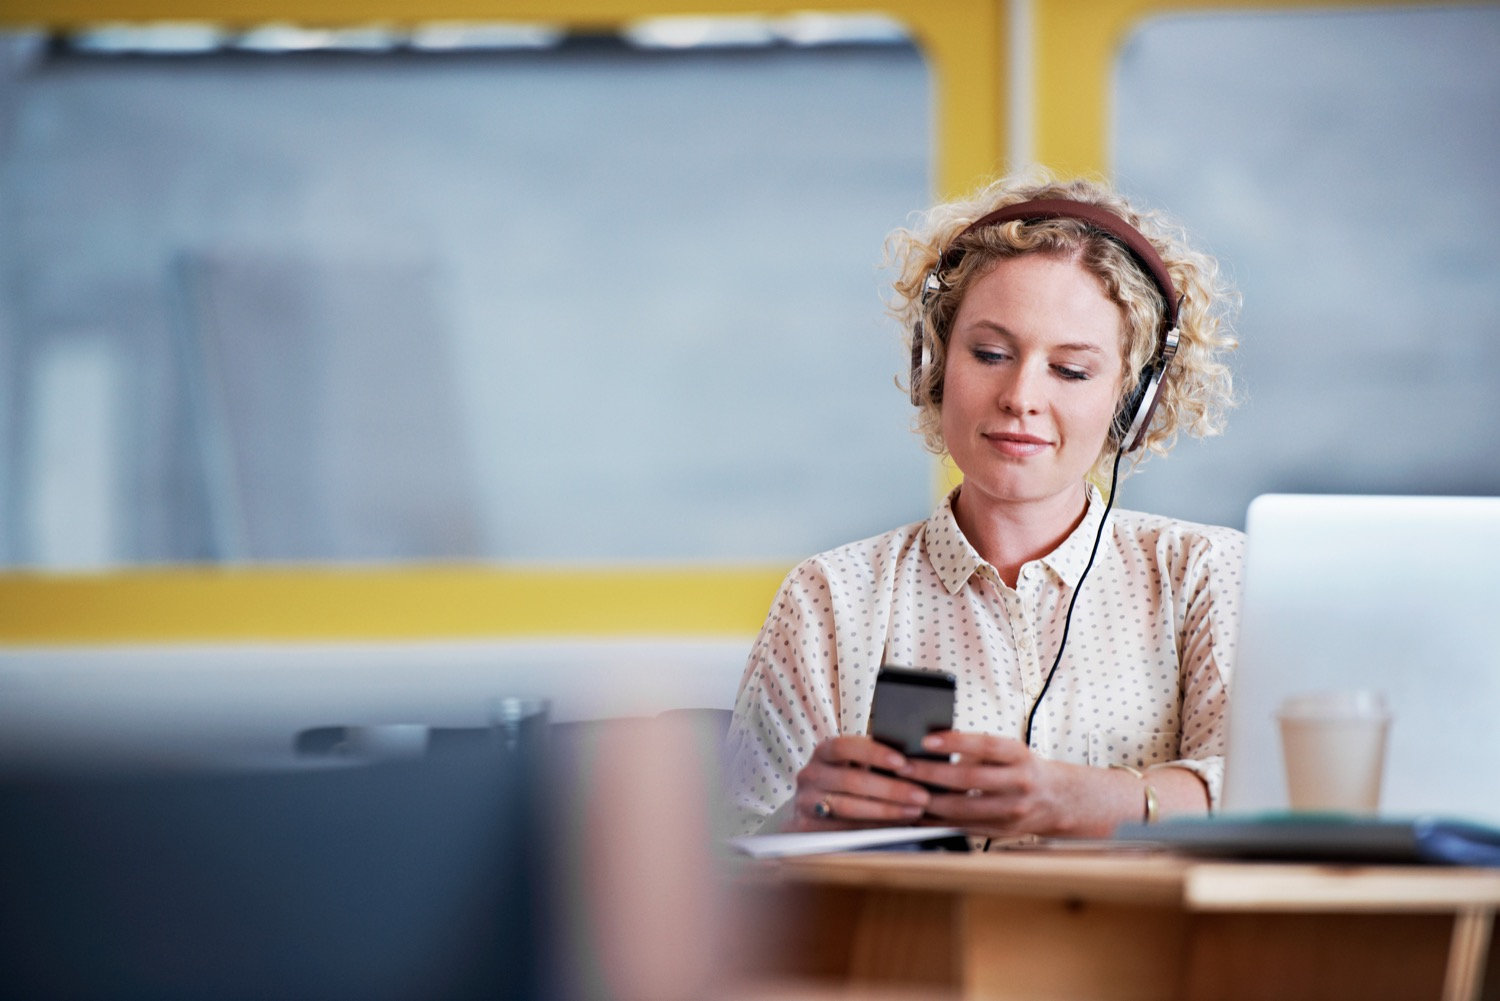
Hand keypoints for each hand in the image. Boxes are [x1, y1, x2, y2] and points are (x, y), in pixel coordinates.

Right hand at [789, 735, 931, 830]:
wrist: (808, 809)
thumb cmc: (843, 780)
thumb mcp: (850, 764)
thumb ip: (873, 760)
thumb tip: (915, 760)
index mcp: (823, 752)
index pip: (845, 747)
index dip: (873, 753)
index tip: (903, 762)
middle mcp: (810, 775)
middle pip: (851, 781)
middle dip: (891, 789)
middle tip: (922, 795)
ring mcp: (806, 802)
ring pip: (849, 809)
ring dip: (887, 811)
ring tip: (915, 811)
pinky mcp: (808, 828)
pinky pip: (846, 830)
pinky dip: (876, 829)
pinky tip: (898, 826)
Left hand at [899, 731, 1071, 835]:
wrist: (1057, 799)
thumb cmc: (1022, 768)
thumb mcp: (1008, 751)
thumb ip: (975, 751)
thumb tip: (930, 751)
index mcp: (1019, 755)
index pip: (985, 746)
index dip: (955, 742)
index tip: (926, 740)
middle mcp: (1019, 782)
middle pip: (969, 779)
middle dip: (931, 774)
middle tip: (903, 768)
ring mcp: (1012, 810)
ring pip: (964, 808)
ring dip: (930, 802)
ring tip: (905, 792)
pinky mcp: (1002, 831)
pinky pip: (964, 827)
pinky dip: (938, 821)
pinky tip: (918, 815)